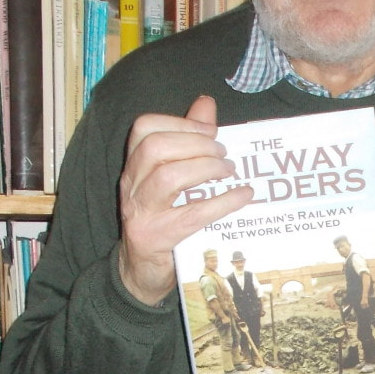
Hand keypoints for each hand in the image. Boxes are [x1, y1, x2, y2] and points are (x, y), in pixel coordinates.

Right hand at [118, 96, 252, 305]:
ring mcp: (140, 212)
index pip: (144, 128)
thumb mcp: (171, 176)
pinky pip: (192, 215)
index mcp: (134, 165)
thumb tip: (206, 103)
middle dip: (196, 145)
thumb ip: (187, 139)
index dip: (181, 123)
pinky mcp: (155, 238)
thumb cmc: (163, 216)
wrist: (141, 270)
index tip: (211, 132)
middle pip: (155, 148)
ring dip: (205, 169)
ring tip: (228, 172)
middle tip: (223, 155)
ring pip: (166, 178)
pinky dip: (223, 202)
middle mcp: (131, 185)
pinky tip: (243, 196)